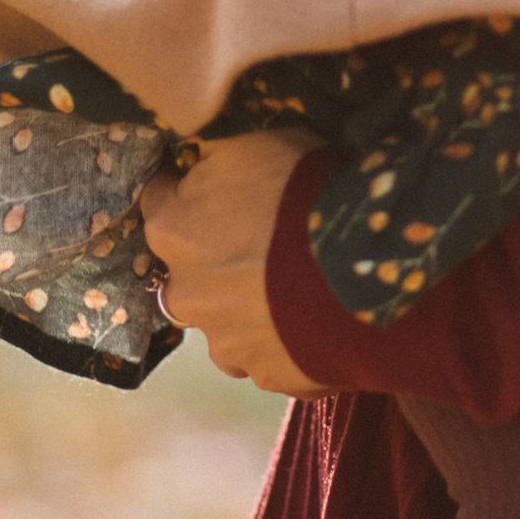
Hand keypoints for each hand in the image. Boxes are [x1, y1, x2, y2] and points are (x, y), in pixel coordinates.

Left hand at [140, 130, 326, 396]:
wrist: (360, 262)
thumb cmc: (300, 190)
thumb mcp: (249, 143)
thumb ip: (210, 157)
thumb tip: (196, 156)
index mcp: (171, 230)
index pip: (159, 200)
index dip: (186, 189)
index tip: (209, 184)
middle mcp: (184, 293)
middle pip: (188, 273)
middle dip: (214, 261)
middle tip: (261, 243)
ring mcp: (225, 342)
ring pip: (224, 323)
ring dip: (246, 308)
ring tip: (292, 289)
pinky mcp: (267, 374)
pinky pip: (269, 356)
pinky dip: (284, 340)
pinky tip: (314, 319)